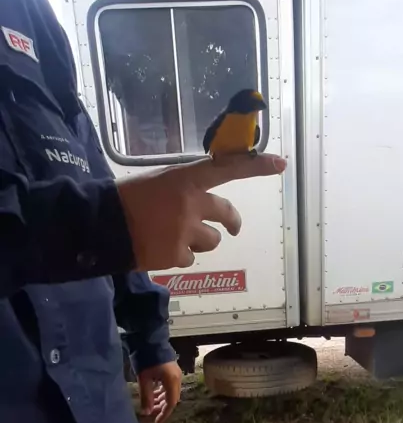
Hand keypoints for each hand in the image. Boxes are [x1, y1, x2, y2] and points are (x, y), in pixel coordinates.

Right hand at [116, 153, 285, 270]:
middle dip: (231, 222)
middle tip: (232, 228)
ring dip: (199, 241)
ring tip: (173, 237)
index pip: (227, 168)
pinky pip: (190, 258)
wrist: (101, 226)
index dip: (255, 166)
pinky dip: (179, 256)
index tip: (280, 164)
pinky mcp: (176, 255)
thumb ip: (183, 189)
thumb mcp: (157, 181)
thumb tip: (200, 202)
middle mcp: (191, 204)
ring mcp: (186, 232)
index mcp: (185, 179)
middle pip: (226, 214)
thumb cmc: (125, 198)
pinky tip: (160, 248)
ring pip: (211, 241)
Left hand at [138, 360, 181, 422]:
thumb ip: (146, 397)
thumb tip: (146, 413)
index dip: (164, 414)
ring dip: (162, 400)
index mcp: (172, 381)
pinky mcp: (171, 370)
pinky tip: (154, 394)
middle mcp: (177, 378)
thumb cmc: (145, 359)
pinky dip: (162, 392)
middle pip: (172, 398)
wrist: (149, 340)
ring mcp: (175, 373)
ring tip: (151, 405)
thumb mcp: (144, 379)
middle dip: (162, 408)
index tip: (156, 422)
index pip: (171, 403)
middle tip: (151, 414)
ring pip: (171, 392)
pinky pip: (169, 385)